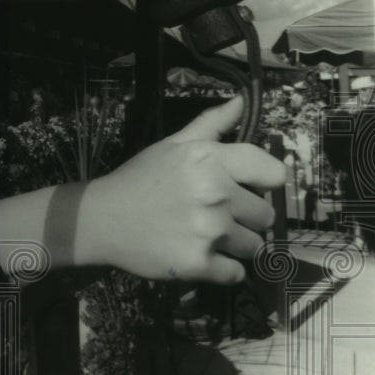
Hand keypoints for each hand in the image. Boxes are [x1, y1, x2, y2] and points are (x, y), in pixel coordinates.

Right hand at [79, 96, 284, 283]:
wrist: (100, 219)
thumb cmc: (139, 179)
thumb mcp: (172, 145)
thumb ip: (211, 124)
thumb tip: (242, 101)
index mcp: (211, 160)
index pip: (274, 174)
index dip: (264, 183)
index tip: (247, 189)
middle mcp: (215, 194)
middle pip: (266, 215)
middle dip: (247, 218)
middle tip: (218, 216)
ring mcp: (208, 231)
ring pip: (254, 246)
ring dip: (236, 245)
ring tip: (208, 237)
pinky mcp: (198, 264)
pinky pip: (235, 273)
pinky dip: (223, 270)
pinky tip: (202, 257)